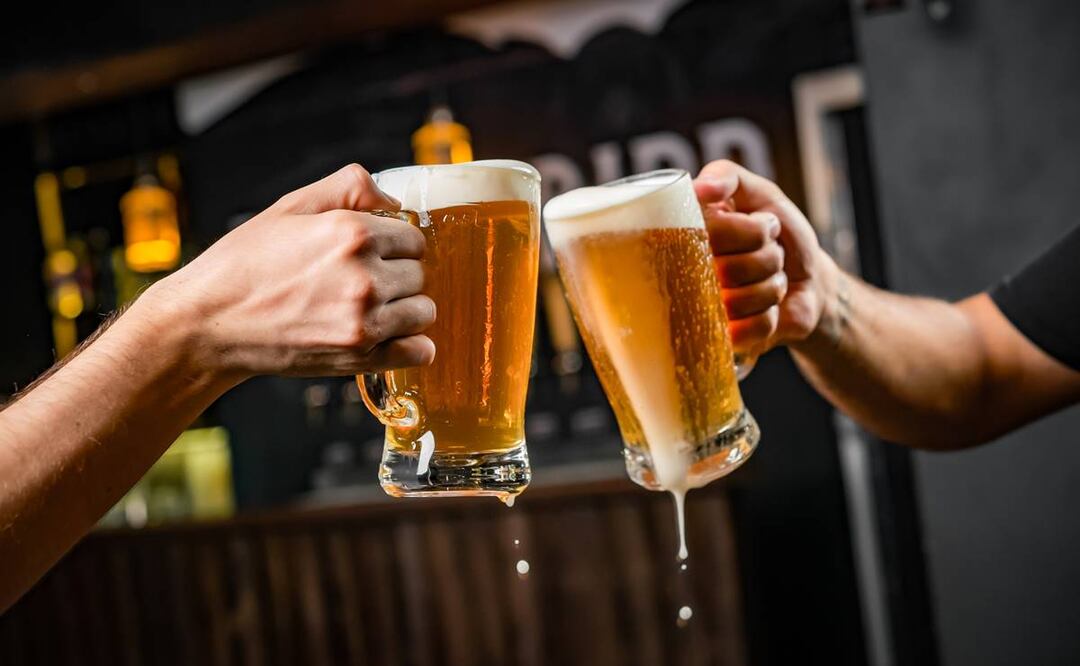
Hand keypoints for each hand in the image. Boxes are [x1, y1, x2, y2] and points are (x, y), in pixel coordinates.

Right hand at [144, 164, 436, 379]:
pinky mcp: (360, 357)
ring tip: (369, 309)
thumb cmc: (245, 264)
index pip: (413, 238)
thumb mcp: (292, 206)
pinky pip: (421, 351)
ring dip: (404, 310)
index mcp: (353, 233)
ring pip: (424, 311)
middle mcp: (365, 276)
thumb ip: (350, 187)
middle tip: (361, 282)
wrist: (208, 324)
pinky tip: (388, 337)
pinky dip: (412, 346)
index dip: (393, 245)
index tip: (372, 255)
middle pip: (420, 273)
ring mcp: (364, 320)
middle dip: (398, 275)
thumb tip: (395, 202)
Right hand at [693, 160, 835, 354]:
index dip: (749, 231)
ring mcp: (704, 311)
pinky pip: (751, 329)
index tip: (764, 225)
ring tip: (769, 279)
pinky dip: (770, 317)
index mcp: (689, 238)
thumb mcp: (760, 194)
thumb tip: (698, 188)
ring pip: (741, 302)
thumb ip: (728, 177)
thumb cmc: (781, 235)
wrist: (811, 282)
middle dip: (765, 258)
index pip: (712, 233)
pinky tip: (767, 309)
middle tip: (769, 253)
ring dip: (770, 287)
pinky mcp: (726, 341)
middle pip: (730, 270)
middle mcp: (688, 275)